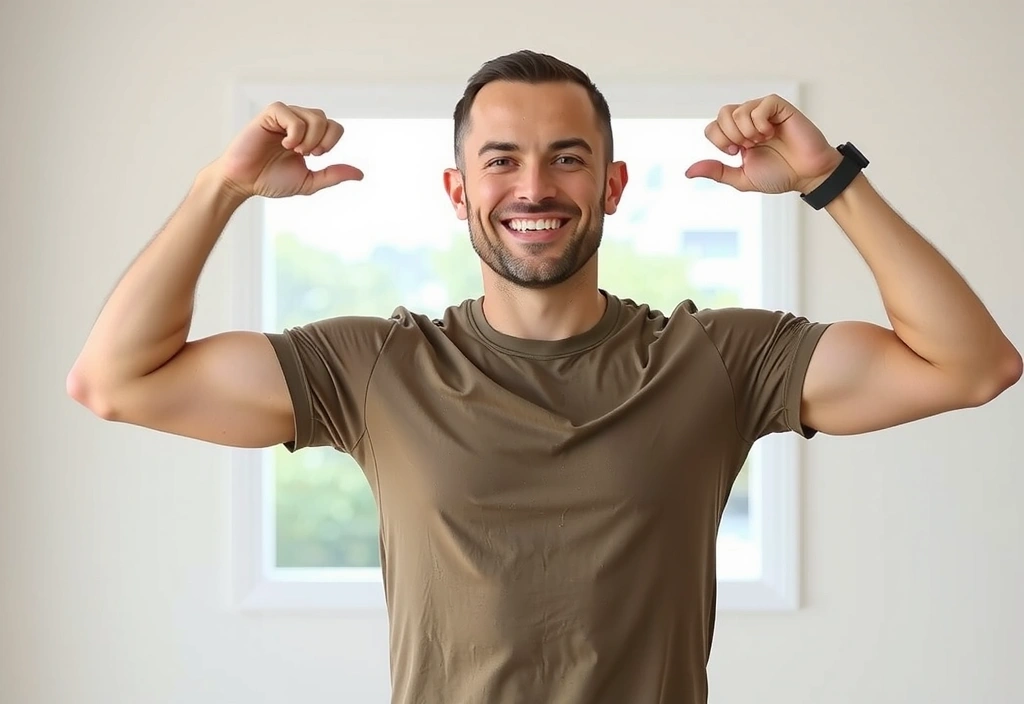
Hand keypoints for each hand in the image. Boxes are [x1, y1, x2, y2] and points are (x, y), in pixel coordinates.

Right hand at [214, 102, 362, 199]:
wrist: (244, 182)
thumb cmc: (271, 180)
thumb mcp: (309, 181)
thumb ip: (332, 175)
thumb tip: (360, 174)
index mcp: (309, 135)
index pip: (334, 127)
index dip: (331, 142)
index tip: (315, 157)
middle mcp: (297, 122)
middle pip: (325, 119)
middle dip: (322, 141)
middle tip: (306, 155)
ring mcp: (283, 116)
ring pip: (313, 116)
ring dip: (309, 139)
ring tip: (293, 150)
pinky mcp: (269, 115)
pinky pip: (291, 114)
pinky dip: (294, 132)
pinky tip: (285, 145)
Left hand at [685, 94, 841, 193]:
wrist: (806, 176)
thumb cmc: (779, 175)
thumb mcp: (742, 178)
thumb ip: (718, 172)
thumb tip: (688, 172)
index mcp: (737, 135)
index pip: (712, 127)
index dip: (719, 140)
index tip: (736, 153)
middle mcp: (748, 120)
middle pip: (722, 114)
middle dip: (730, 135)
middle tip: (748, 147)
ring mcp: (764, 112)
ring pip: (738, 110)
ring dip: (747, 131)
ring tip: (763, 141)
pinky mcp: (780, 107)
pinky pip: (760, 106)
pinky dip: (760, 123)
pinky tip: (771, 133)